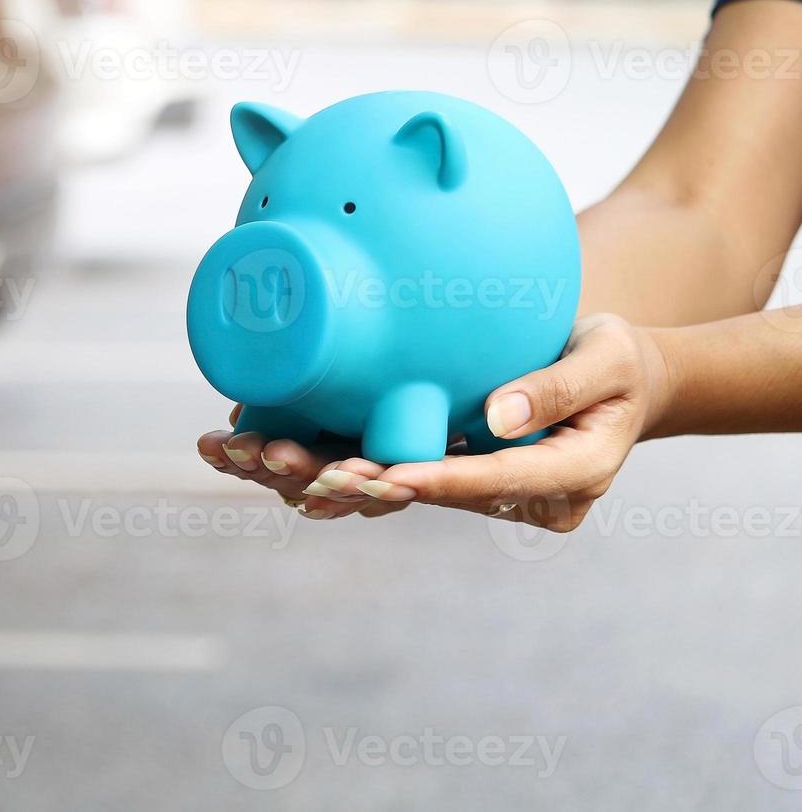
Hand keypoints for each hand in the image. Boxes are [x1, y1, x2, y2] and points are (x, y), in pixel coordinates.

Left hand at [197, 314, 676, 530]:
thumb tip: (493, 420)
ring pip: (381, 487)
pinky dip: (320, 455)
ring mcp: (470, 486)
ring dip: (308, 472)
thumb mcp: (609, 361)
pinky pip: (376, 466)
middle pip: (412, 494)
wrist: (622, 383)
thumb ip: (555, 387)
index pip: (483, 485)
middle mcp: (507, 496)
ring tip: (234, 450)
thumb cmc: (621, 366)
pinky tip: (258, 442)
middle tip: (268, 457)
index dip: (425, 480)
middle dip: (336, 479)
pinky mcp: (442, 465)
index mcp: (559, 481)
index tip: (369, 475)